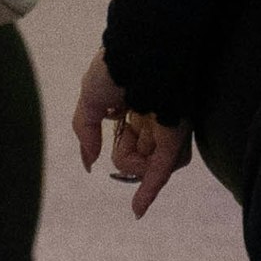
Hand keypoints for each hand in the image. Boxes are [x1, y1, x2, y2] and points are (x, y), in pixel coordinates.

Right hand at [70, 53, 188, 218]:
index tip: (112, 130)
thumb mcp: (90, 99)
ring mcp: (167, 129)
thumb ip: (86, 131)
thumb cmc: (115, 67)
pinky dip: (150, 190)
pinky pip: (163, 169)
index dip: (119, 146)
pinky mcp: (175, 135)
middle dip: (125, 155)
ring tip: (130, 138)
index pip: (130, 141)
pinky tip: (137, 210)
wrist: (139, 50)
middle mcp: (155, 120)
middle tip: (122, 131)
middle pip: (140, 156)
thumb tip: (89, 163)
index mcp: (138, 106)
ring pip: (151, 166)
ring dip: (135, 165)